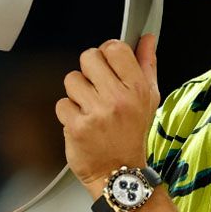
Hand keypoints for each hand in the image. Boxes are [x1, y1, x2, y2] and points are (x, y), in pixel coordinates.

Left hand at [55, 34, 159, 194]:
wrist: (119, 173)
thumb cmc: (132, 135)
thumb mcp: (149, 99)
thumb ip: (147, 64)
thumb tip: (148, 38)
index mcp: (137, 88)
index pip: (114, 48)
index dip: (106, 53)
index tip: (107, 66)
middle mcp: (118, 99)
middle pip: (89, 57)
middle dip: (89, 71)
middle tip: (97, 89)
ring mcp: (96, 113)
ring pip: (72, 79)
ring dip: (77, 93)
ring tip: (90, 109)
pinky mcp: (76, 126)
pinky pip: (62, 103)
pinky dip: (68, 113)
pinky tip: (82, 123)